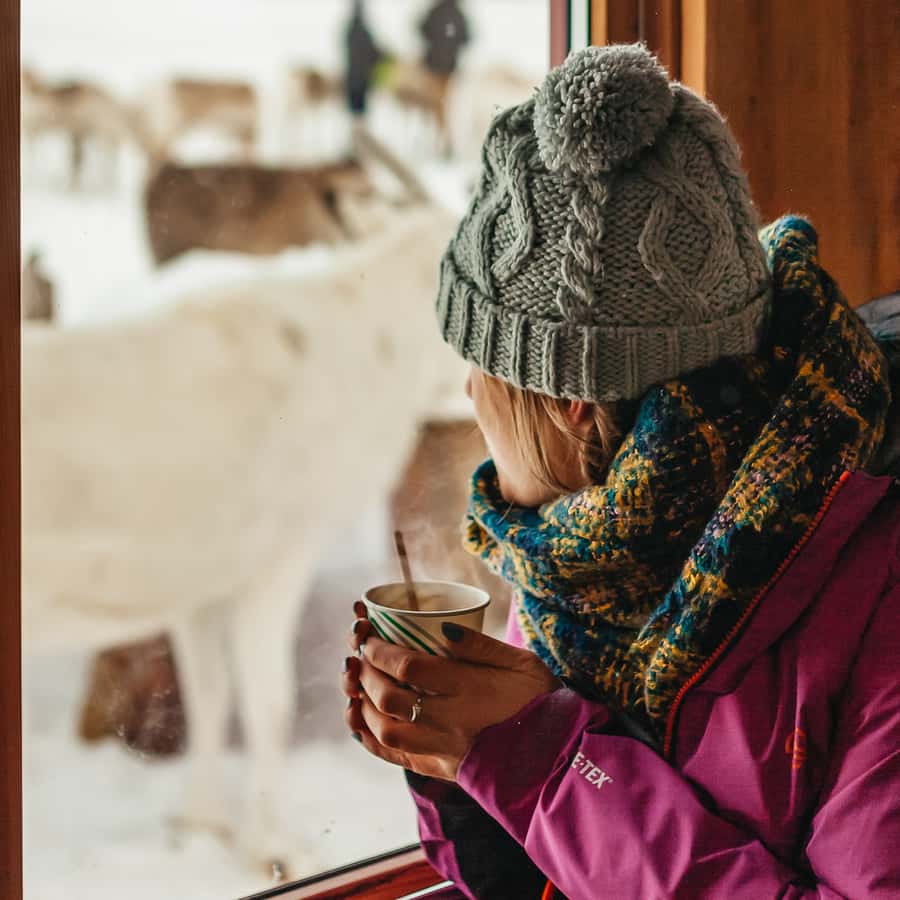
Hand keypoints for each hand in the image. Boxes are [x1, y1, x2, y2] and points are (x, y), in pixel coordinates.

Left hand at [340, 604, 560, 781]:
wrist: (559, 761)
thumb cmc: (542, 703)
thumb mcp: (522, 663)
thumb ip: (480, 645)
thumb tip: (440, 628)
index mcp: (469, 689)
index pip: (408, 667)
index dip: (380, 650)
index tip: (369, 636)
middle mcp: (450, 721)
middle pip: (389, 698)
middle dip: (365, 673)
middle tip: (358, 655)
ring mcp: (443, 749)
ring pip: (386, 730)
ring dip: (363, 704)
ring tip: (356, 683)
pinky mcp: (441, 769)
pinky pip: (395, 757)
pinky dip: (371, 738)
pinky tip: (360, 721)